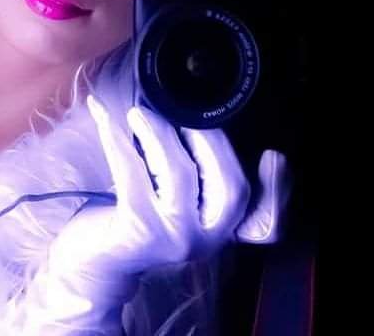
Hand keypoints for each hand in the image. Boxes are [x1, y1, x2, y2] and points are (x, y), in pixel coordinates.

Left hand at [19, 94, 290, 333]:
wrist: (96, 262)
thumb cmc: (136, 220)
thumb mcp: (173, 205)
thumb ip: (195, 178)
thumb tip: (195, 122)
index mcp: (218, 231)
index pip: (263, 220)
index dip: (278, 190)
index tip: (273, 156)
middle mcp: (205, 240)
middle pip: (228, 185)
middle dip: (208, 138)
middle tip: (178, 111)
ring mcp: (173, 238)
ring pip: (180, 172)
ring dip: (159, 132)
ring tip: (138, 113)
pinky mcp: (138, 229)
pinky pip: (131, 170)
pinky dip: (116, 137)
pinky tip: (104, 116)